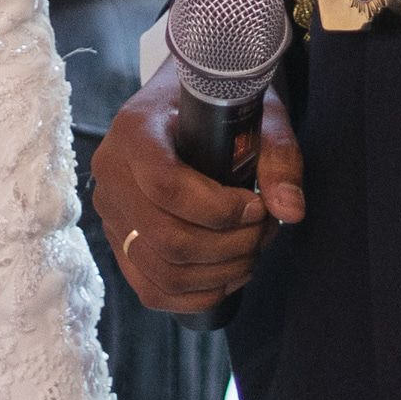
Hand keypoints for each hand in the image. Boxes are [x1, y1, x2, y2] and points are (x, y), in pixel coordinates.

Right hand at [94, 59, 302, 314]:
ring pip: (161, 271)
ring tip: (253, 251)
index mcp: (134, 129)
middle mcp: (111, 173)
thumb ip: (277, 155)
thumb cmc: (221, 105)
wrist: (184, 104)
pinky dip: (199, 295)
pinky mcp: (120, 243)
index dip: (219, 209)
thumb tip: (290, 209)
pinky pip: (152, 290)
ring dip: (220, 273)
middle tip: (264, 231)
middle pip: (165, 237)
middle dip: (229, 246)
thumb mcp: (255, 114)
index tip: (256, 205)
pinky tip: (230, 274)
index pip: (166, 185)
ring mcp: (111, 213)